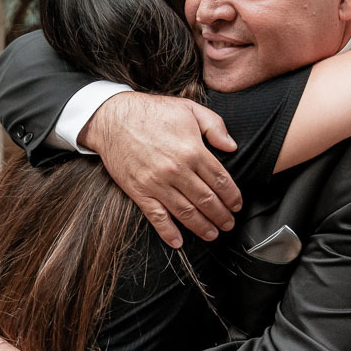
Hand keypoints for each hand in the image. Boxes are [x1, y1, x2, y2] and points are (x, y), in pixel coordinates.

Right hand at [81, 92, 240, 247]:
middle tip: (229, 224)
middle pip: (206, 200)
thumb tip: (232, 146)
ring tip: (212, 234)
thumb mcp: (189, 109)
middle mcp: (177, 170)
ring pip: (186, 212)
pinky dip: (168, 232)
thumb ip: (215, 125)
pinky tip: (178, 241)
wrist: (112, 118)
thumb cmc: (151, 112)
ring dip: (202, 226)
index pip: (220, 180)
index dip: (232, 196)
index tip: (237, 205)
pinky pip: (156, 217)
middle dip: (221, 215)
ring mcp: (157, 183)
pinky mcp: (139, 191)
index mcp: (192, 150)